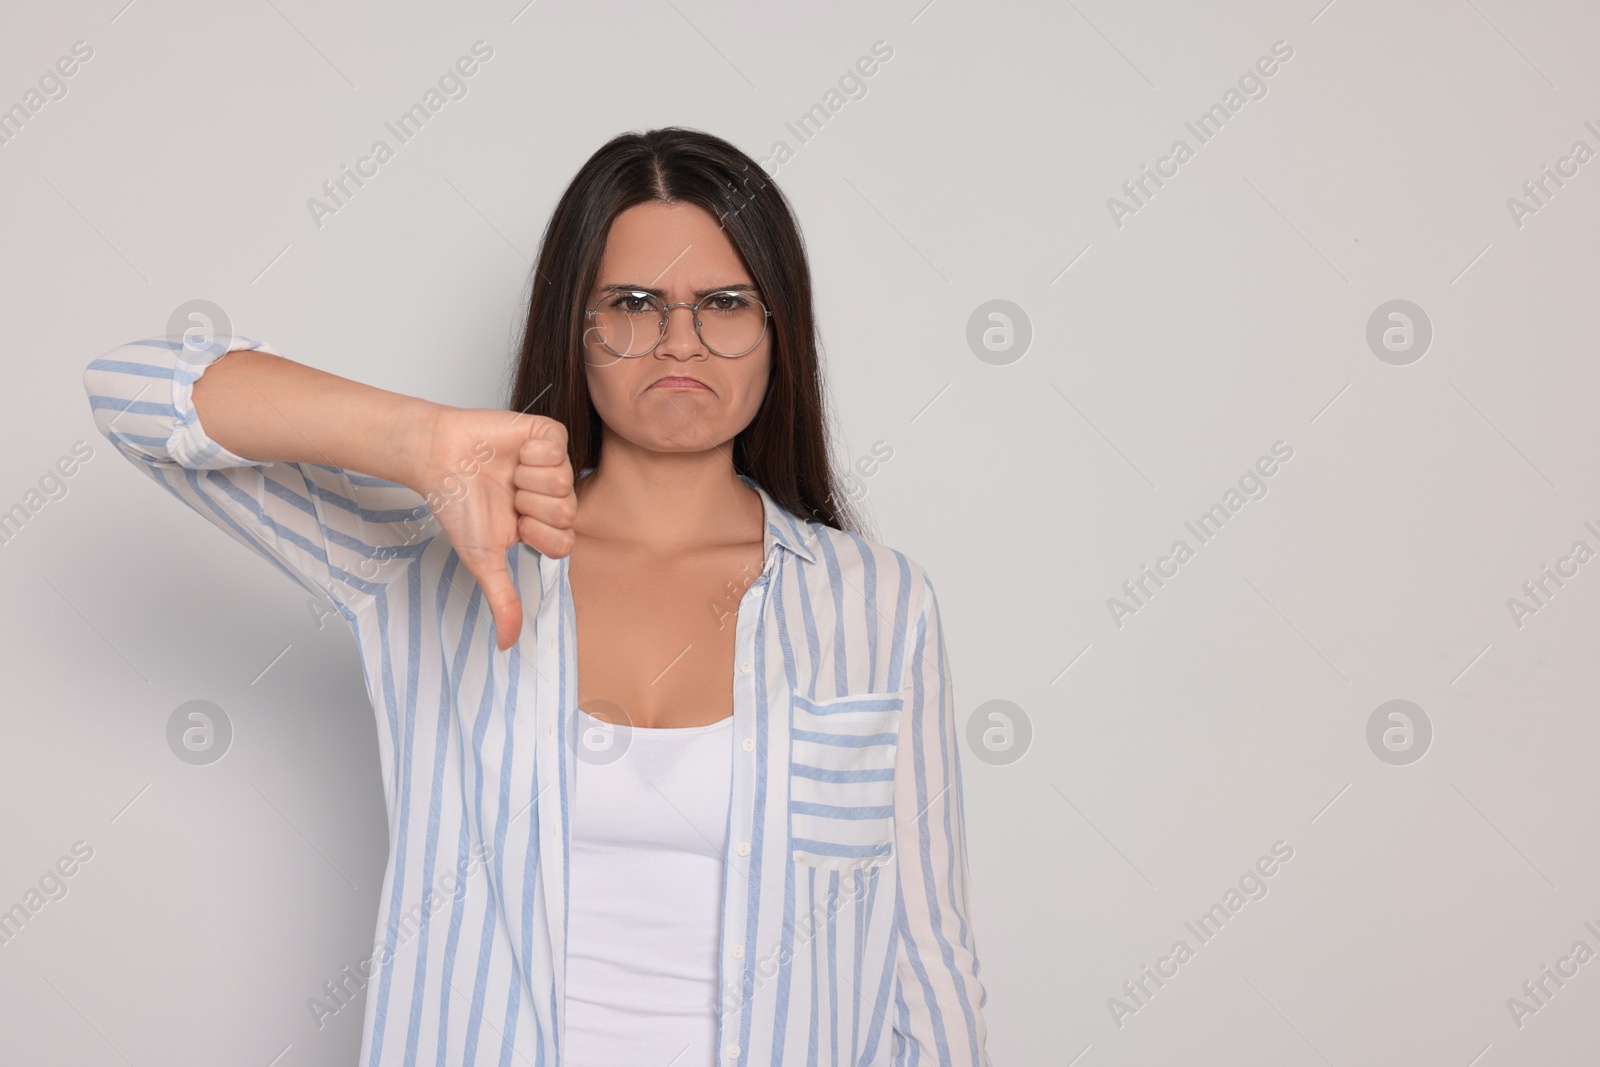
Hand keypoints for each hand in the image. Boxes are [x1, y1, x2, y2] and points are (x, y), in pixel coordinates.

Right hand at [409, 407, 575, 650]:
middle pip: (567, 512)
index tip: (513, 524)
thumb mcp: (483, 560)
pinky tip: (514, 452)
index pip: (566, 542)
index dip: (538, 534)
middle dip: (530, 506)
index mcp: (542, 526)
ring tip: (507, 473)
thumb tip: (507, 646)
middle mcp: (551, 497)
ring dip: (527, 478)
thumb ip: (502, 601)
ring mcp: (553, 465)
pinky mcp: (547, 436)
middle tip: (508, 497)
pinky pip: (559, 447)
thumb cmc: (458, 506)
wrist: (438, 458)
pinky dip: (532, 452)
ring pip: (565, 479)